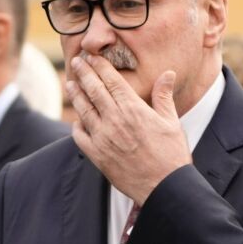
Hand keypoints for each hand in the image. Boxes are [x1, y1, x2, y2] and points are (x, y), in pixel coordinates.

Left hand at [67, 59, 192, 205]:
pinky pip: (79, 136)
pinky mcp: (97, 155)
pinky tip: (78, 119)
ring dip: (75, 94)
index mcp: (133, 109)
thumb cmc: (172, 154)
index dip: (99, 66)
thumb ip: (163, 96)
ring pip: (83, 110)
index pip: (111, 80)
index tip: (91, 56)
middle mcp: (114, 120)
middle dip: (83, 73)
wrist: (165, 187)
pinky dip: (77, 125)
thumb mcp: (171, 122)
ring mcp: (103, 138)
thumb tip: (167, 73)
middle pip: (93, 90)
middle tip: (76, 61)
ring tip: (70, 83)